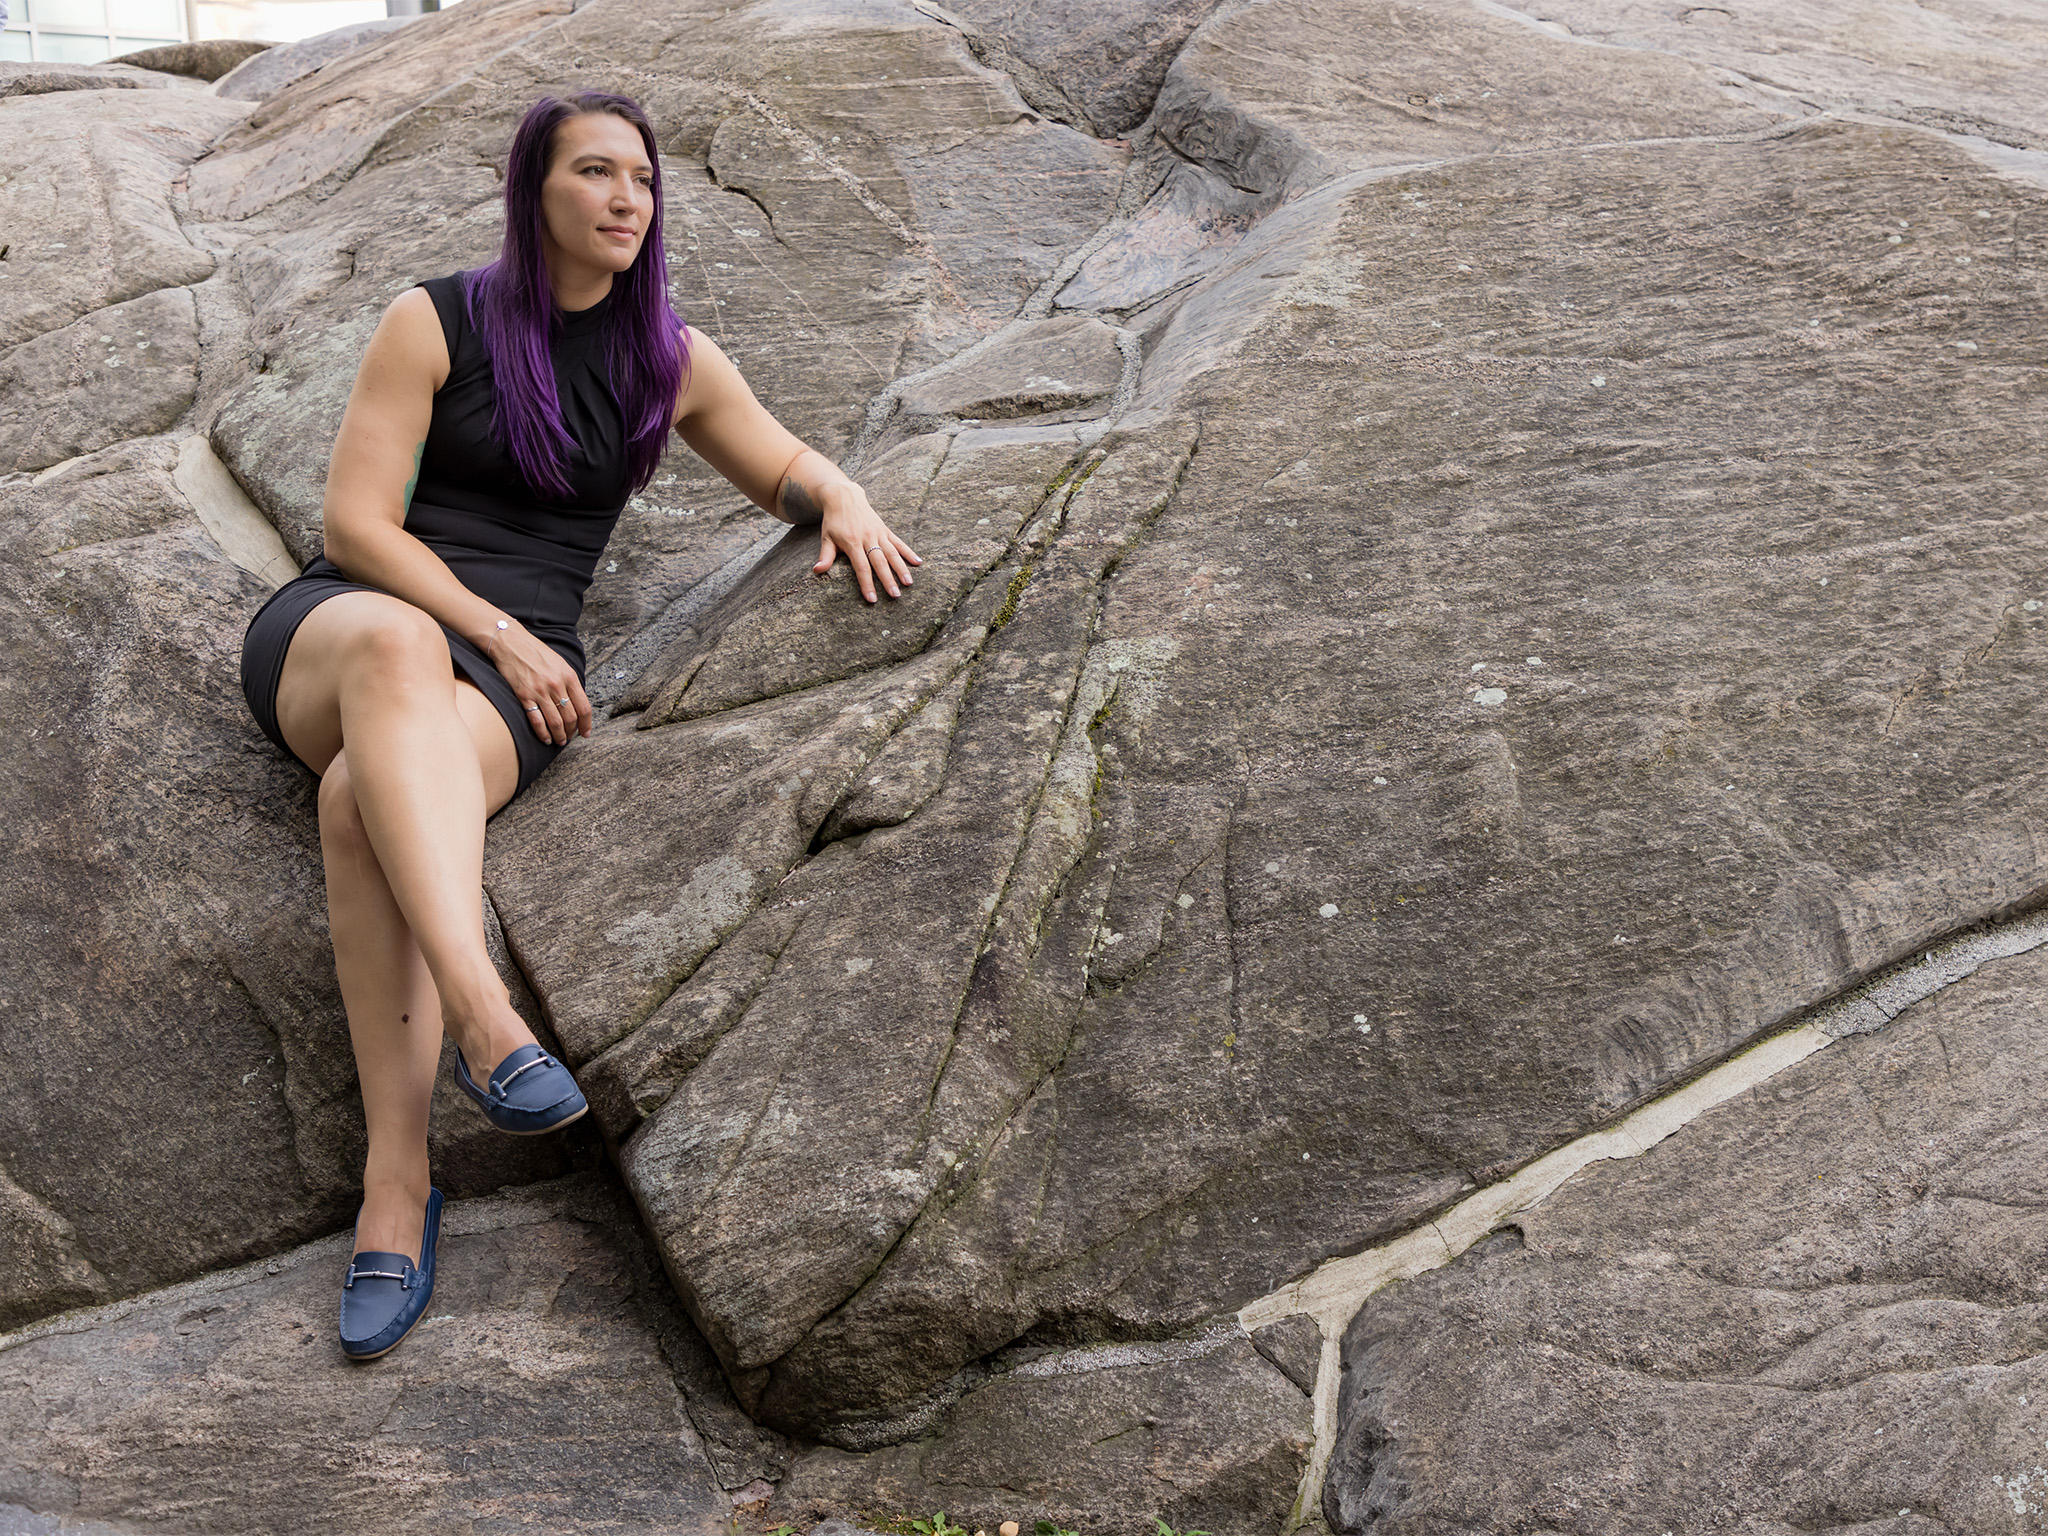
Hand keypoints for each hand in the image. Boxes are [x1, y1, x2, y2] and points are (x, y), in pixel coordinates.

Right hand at [487, 618, 590, 744]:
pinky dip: (543, 733)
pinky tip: (545, 738)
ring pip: (555, 722)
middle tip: (569, 738)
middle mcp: (557, 685)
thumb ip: (569, 682)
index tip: (585, 733)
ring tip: (559, 741)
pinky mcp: (524, 696)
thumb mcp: (560, 663)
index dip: (586, 724)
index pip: (584, 707)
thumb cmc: (536, 653)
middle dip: (572, 732)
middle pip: (571, 718)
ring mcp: (540, 691)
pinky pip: (537, 721)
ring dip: (559, 736)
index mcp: (569, 676)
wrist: (511, 643)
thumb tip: (576, 703)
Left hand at [812, 482, 922, 602]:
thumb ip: (825, 555)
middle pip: (880, 562)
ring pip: (892, 553)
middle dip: (888, 580)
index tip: (872, 599)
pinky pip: (898, 542)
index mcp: (852, 542)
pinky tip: (918, 562)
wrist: (844, 496)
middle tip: (895, 596)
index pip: (861, 567)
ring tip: (909, 583)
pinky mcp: (885, 529)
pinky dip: (908, 552)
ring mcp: (878, 533)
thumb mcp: (826, 537)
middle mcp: (867, 538)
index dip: (867, 584)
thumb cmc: (834, 521)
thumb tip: (817, 571)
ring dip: (901, 568)